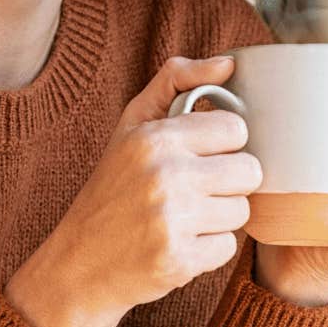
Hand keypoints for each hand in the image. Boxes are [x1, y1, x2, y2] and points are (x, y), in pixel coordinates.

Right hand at [6, 55, 264, 326]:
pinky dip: (208, 250)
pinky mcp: (179, 260)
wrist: (79, 263)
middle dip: (228, 183)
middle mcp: (164, 175)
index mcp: (155, 138)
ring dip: (219, 218)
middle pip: (249, 171)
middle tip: (195, 190)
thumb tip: (228, 63)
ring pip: (242, 211)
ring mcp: (172, 220)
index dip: (223, 144)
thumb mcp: (132, 125)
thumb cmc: (112, 188)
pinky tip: (178, 244)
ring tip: (184, 218)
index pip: (236, 129)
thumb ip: (176, 81)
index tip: (200, 155)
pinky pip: (228, 248)